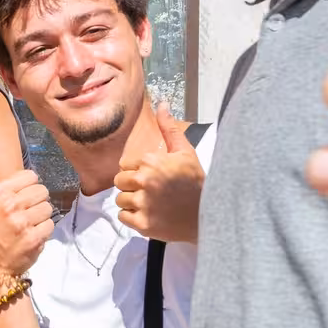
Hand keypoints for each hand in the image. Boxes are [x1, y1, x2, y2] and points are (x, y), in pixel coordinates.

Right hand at [0, 147, 53, 278]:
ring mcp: (23, 222)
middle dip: (36, 202)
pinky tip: (31, 236)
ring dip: (40, 217)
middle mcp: (11, 205)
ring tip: (27, 226)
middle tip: (24, 214)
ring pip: (48, 208)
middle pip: (42, 191)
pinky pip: (50, 225)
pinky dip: (43, 231)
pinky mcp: (34, 238)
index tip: (19, 200)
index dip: (28, 188)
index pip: (31, 176)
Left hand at [115, 107, 204, 242]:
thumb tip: (161, 103)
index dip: (137, 171)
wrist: (208, 214)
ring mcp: (143, 204)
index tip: (152, 177)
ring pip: (120, 200)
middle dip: (131, 186)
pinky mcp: (143, 224)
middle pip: (119, 182)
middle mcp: (144, 181)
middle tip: (150, 191)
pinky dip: (133, 218)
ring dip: (132, 202)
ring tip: (151, 204)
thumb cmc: (196, 182)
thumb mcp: (185, 152)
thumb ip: (169, 128)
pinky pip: (123, 217)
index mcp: (151, 161)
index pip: (125, 165)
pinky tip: (150, 214)